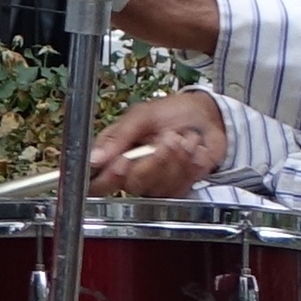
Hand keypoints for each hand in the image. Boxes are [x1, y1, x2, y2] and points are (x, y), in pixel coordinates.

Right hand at [87, 92, 228, 197]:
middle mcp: (132, 173)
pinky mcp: (177, 188)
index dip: (111, 176)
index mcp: (115, 156)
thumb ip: (118, 136)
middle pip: (133, 184)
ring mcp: (155, 183)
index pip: (99, 181)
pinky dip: (191, 165)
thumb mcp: (141, 115)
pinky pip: (180, 188)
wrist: (206, 116)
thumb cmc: (170, 112)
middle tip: (170, 138)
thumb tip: (95, 158)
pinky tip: (194, 150)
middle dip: (155, 161)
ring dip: (178, 158)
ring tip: (185, 137)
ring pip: (159, 187)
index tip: (124, 161)